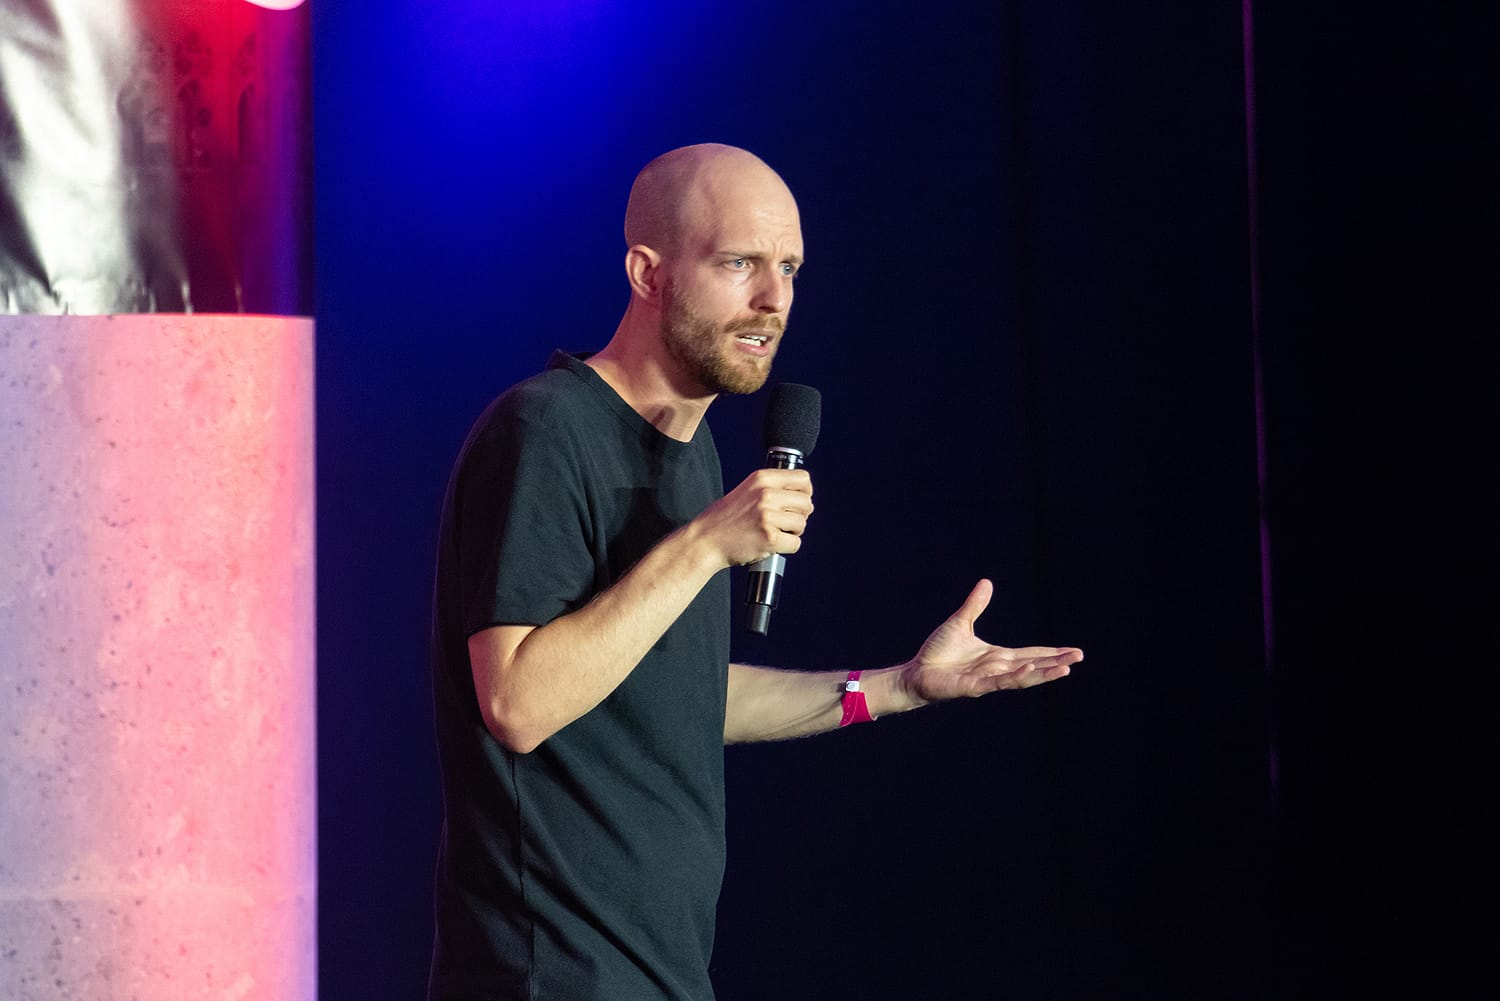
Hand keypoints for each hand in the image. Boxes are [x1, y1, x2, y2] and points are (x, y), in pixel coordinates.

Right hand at [693, 468, 813, 567]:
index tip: (797, 503)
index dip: (805, 493)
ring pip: (802, 524)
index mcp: (761, 478)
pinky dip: (786, 548)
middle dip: (800, 515)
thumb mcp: (747, 490)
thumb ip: (772, 488)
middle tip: (784, 523)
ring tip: (774, 533)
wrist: (705, 541)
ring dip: (792, 532)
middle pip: (806, 502)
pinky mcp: (769, 538)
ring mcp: (767, 516)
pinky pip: (795, 544)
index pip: (802, 479)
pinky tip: (771, 544)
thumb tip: (804, 497)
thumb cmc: (724, 519)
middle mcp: (766, 494)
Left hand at [900, 579, 1081, 704]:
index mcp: (997, 657)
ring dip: (1044, 673)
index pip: (1031, 654)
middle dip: (1056, 662)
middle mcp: (997, 669)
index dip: (1051, 653)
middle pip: (1033, 665)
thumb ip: (975, 606)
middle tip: (1079, 657)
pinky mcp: (974, 688)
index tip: (1073, 651)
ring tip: (1065, 668)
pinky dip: (1016, 677)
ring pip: (1022, 677)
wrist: (916, 672)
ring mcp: (988, 680)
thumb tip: (987, 583)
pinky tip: (1031, 671)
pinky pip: (999, 682)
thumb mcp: (959, 623)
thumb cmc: (937, 652)